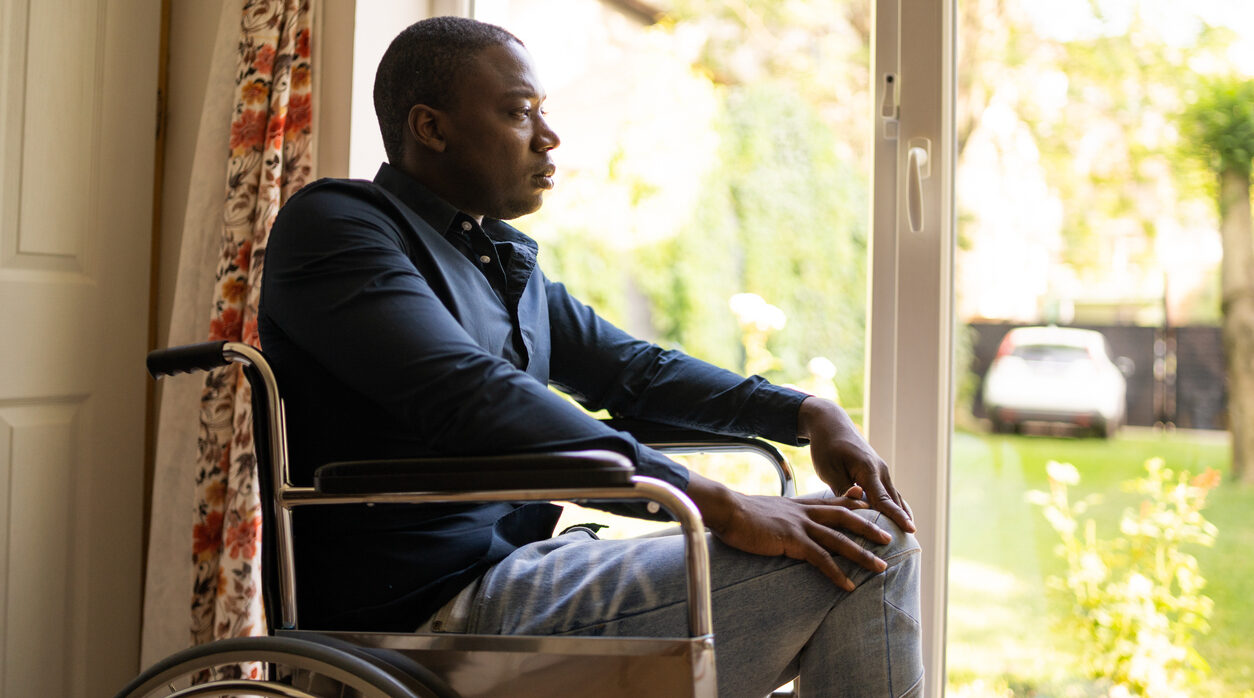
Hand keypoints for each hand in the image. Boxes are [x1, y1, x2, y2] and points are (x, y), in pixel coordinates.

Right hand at [686, 474, 891, 590]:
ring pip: (839, 539)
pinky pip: (820, 558)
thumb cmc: (740, 514)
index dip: (853, 502)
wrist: (727, 510)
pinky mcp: (791, 540)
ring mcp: (800, 525)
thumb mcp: (766, 509)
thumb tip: (779, 518)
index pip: (832, 501)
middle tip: (889, 538)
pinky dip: (836, 573)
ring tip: (881, 567)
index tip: (869, 502)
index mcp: (799, 505)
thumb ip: (779, 513)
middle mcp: (804, 512)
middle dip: (869, 528)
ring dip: (862, 554)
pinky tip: (848, 586)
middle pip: (845, 517)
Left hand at [798, 397, 915, 533]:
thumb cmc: (826, 447)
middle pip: (894, 500)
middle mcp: (880, 470)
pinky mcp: (877, 473)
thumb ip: (844, 489)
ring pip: (894, 497)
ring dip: (901, 515)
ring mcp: (881, 471)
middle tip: (912, 543)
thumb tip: (860, 505)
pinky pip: (889, 493)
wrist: (830, 424)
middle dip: (903, 521)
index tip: (910, 530)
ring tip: (909, 539)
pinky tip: (898, 521)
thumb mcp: (828, 469)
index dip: (896, 516)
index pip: (883, 498)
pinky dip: (894, 507)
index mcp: (868, 469)